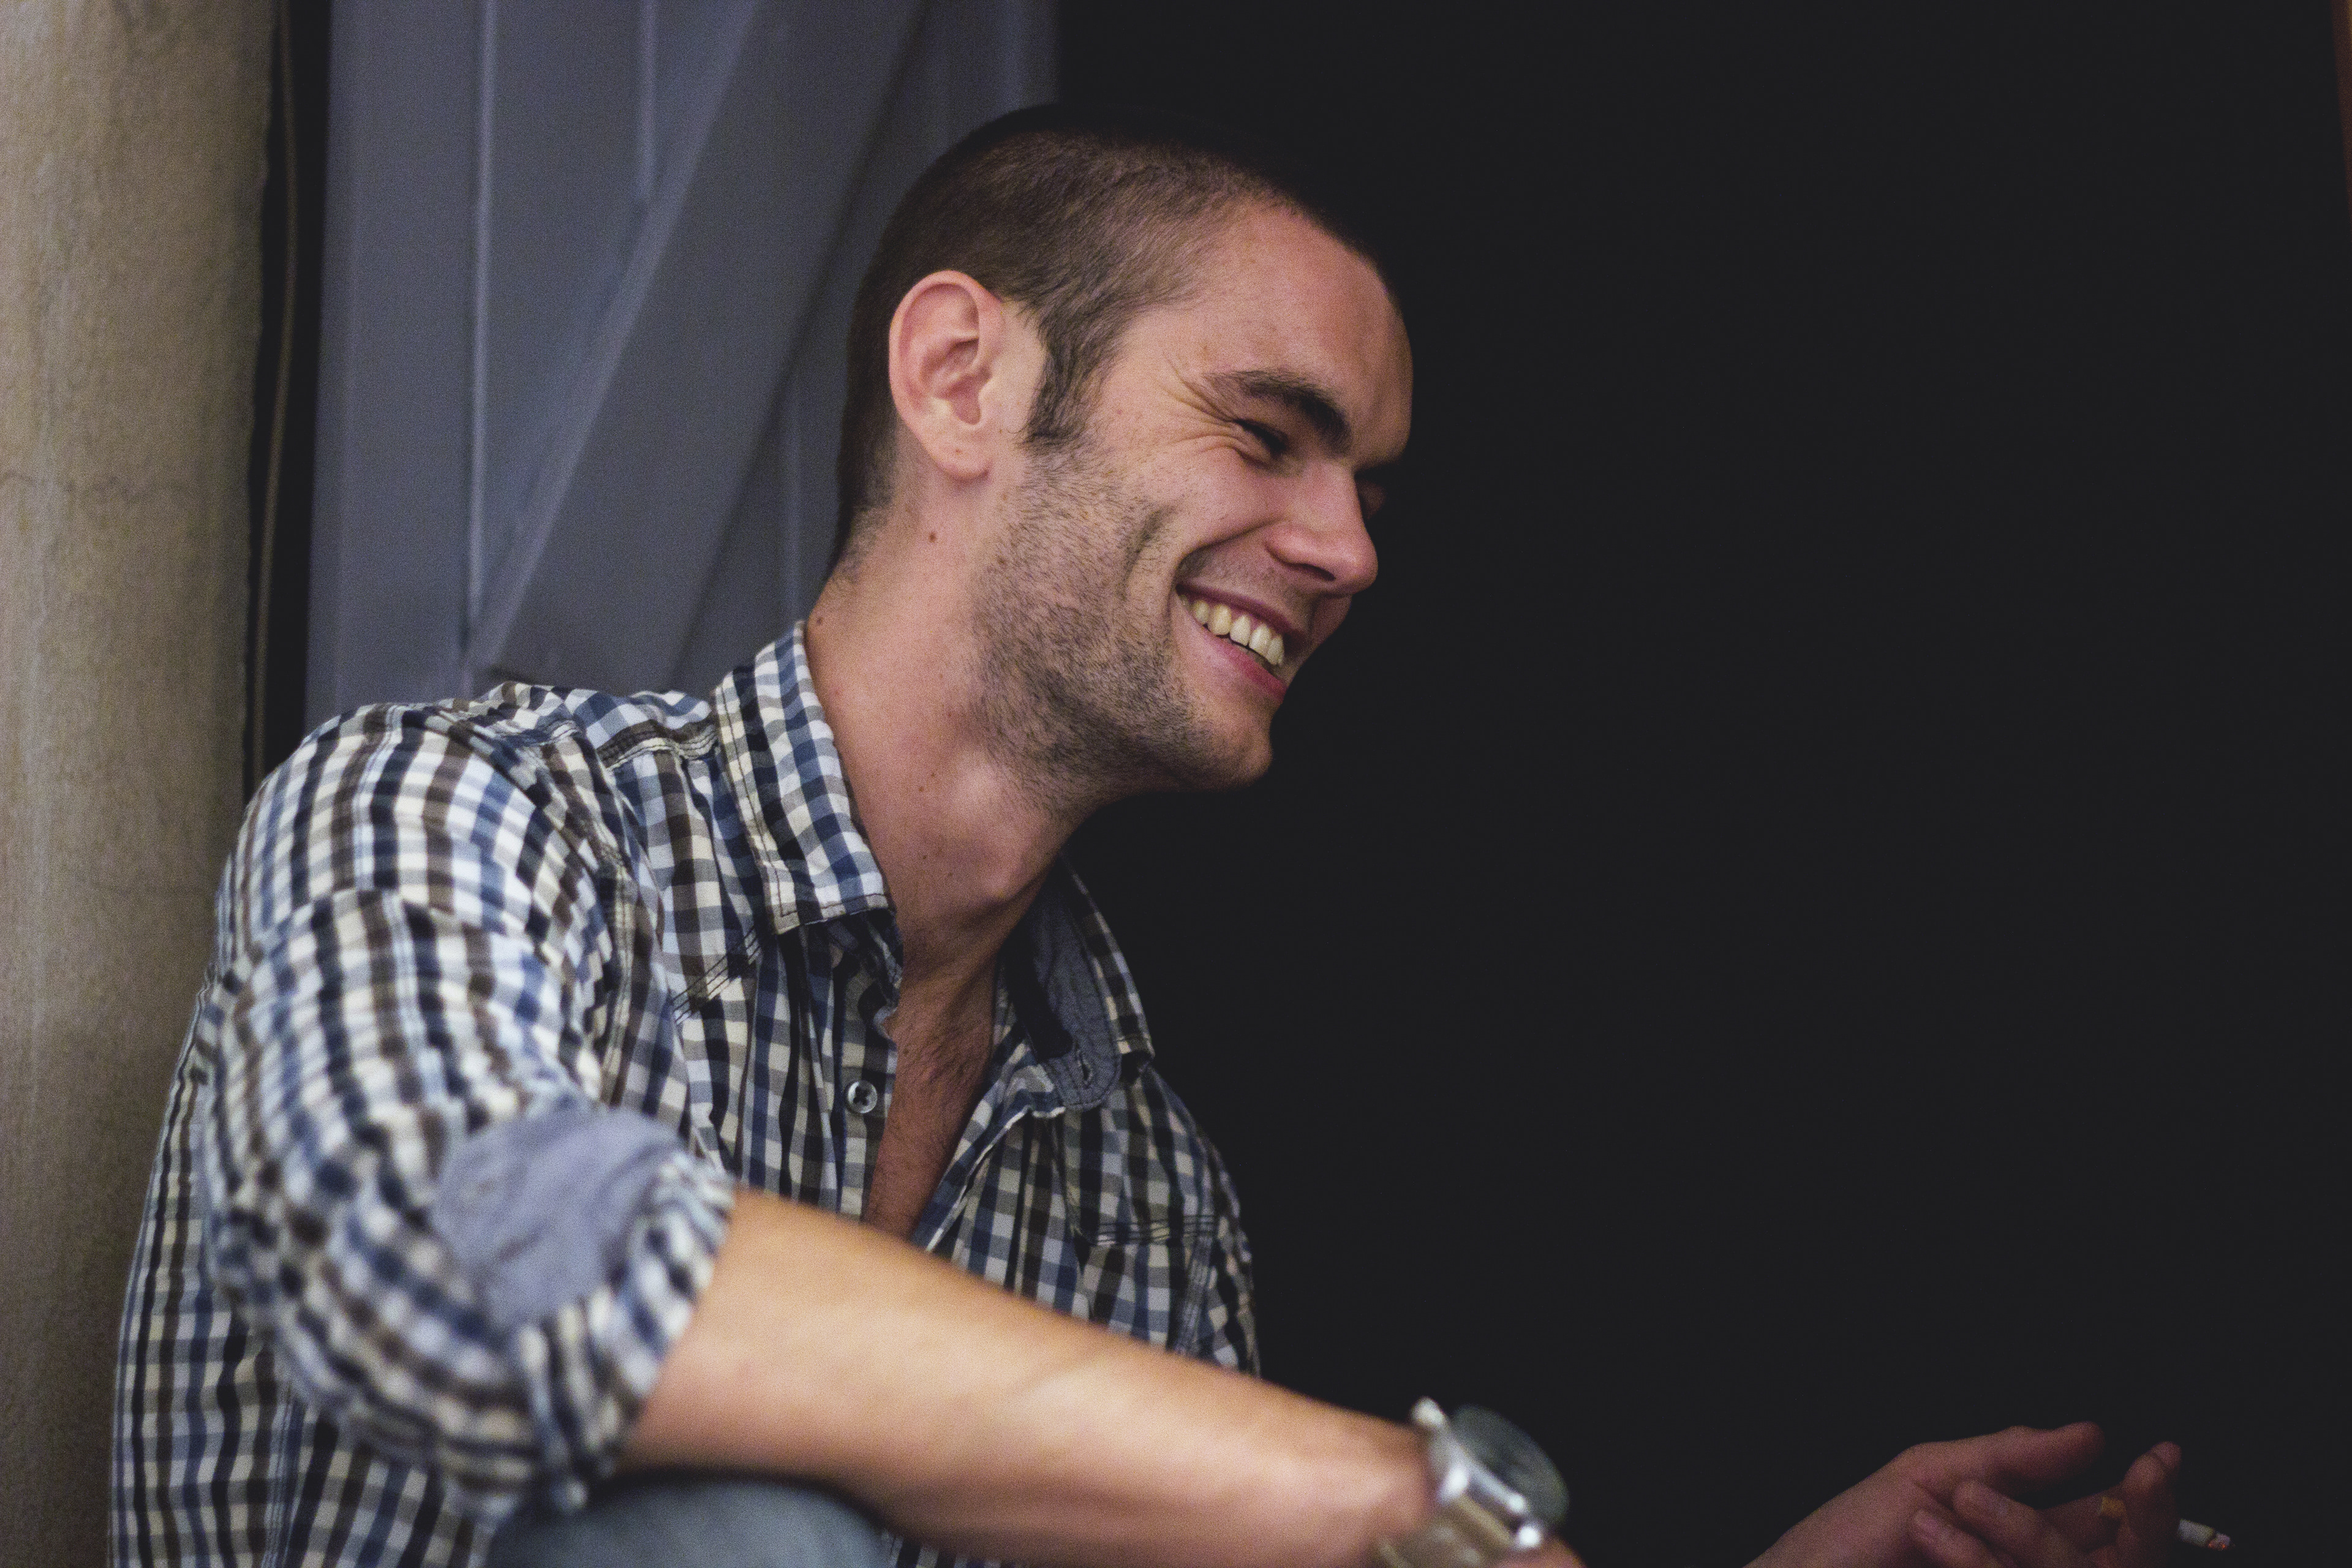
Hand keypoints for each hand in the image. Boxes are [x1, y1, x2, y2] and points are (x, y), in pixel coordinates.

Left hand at [1917, 1441, 2179, 1567]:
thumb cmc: (1851, 1538)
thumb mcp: (1928, 1478)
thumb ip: (2009, 1457)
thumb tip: (2093, 1434)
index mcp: (2022, 1540)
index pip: (2107, 1526)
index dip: (2144, 1498)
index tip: (2161, 1461)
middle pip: (2111, 1560)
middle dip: (2132, 1524)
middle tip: (2138, 1483)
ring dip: (2022, 1536)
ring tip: (1945, 1508)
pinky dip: (1975, 1560)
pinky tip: (1926, 1532)